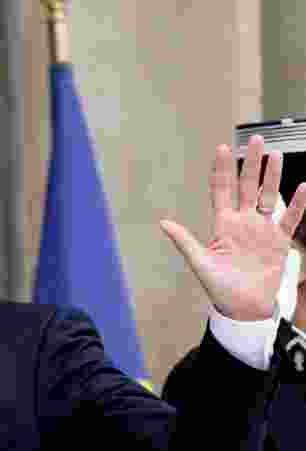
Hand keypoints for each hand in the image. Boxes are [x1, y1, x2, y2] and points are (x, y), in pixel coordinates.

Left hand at [162, 135, 305, 320]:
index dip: (222, 170)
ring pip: (267, 196)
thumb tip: (164, 223)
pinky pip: (289, 218)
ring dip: (271, 176)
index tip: (222, 148)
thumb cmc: (219, 288)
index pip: (222, 190)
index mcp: (222, 224)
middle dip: (250, 163)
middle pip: (246, 186)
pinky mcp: (278, 241)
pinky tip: (303, 187)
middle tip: (254, 139)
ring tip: (274, 154)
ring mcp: (261, 229)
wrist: (243, 307)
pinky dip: (297, 204)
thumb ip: (184, 241)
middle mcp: (242, 222)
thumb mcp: (200, 263)